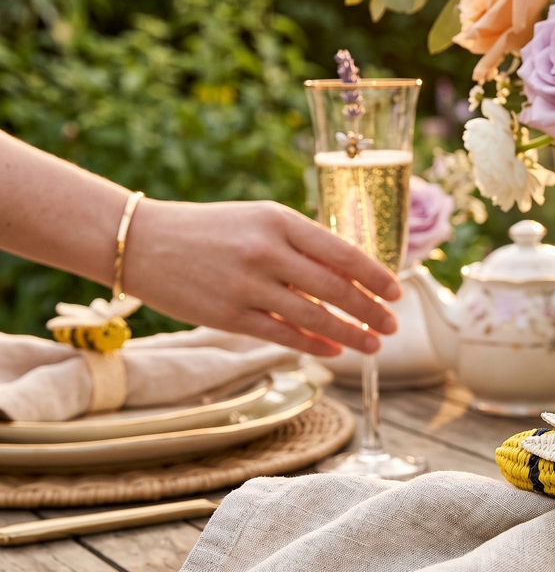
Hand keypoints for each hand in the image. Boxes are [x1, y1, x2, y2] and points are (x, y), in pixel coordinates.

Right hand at [123, 199, 400, 356]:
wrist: (141, 241)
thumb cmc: (210, 230)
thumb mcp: (259, 220)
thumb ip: (301, 243)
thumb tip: (349, 273)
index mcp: (279, 220)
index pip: (342, 252)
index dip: (375, 276)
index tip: (396, 291)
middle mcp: (266, 251)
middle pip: (336, 288)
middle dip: (371, 310)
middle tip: (393, 324)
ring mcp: (247, 285)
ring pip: (315, 317)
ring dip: (351, 334)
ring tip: (374, 344)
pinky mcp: (229, 315)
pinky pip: (284, 335)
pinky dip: (316, 345)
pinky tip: (336, 351)